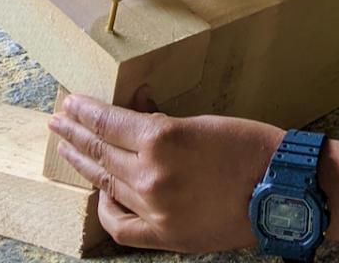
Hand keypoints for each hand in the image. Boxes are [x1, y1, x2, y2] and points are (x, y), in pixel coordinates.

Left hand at [49, 90, 282, 251]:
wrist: (280, 190)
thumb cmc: (249, 146)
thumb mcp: (202, 120)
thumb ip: (161, 118)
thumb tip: (136, 105)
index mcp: (162, 139)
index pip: (108, 122)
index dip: (86, 111)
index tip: (71, 102)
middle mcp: (151, 176)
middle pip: (100, 152)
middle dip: (76, 134)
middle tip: (59, 121)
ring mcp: (155, 210)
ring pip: (106, 184)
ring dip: (84, 163)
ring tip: (69, 148)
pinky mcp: (165, 237)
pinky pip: (121, 226)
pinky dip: (106, 208)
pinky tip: (100, 193)